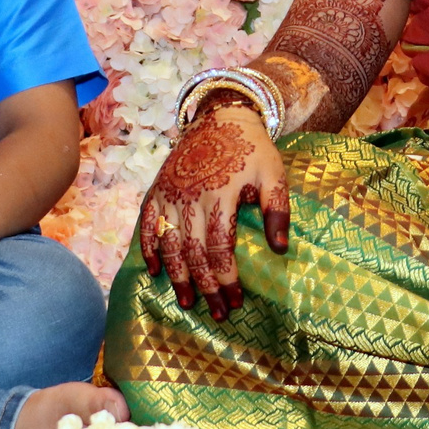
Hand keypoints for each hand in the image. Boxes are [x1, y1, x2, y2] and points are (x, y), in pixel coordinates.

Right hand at [137, 97, 287, 320]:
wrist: (221, 115)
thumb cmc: (252, 148)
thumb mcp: (273, 173)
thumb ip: (277, 209)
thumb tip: (279, 249)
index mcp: (219, 193)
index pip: (219, 246)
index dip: (227, 277)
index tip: (237, 300)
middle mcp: (189, 196)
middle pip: (193, 251)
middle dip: (206, 286)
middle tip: (217, 313)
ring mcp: (170, 193)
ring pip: (169, 243)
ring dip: (177, 276)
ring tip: (186, 302)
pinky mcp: (157, 189)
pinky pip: (148, 224)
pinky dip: (149, 248)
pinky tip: (155, 271)